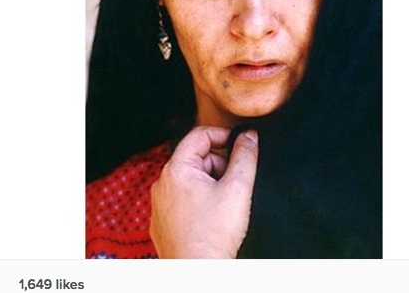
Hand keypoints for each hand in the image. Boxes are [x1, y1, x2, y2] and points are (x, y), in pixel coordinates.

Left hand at [149, 125, 258, 257]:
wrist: (198, 273)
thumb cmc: (214, 235)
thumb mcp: (238, 188)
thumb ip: (245, 156)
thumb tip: (249, 136)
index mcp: (176, 169)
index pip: (200, 134)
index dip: (223, 135)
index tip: (240, 144)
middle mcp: (162, 182)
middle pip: (196, 157)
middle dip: (219, 165)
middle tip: (232, 185)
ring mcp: (159, 203)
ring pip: (190, 179)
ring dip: (210, 184)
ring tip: (222, 206)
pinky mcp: (161, 221)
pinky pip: (182, 199)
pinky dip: (198, 201)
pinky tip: (210, 218)